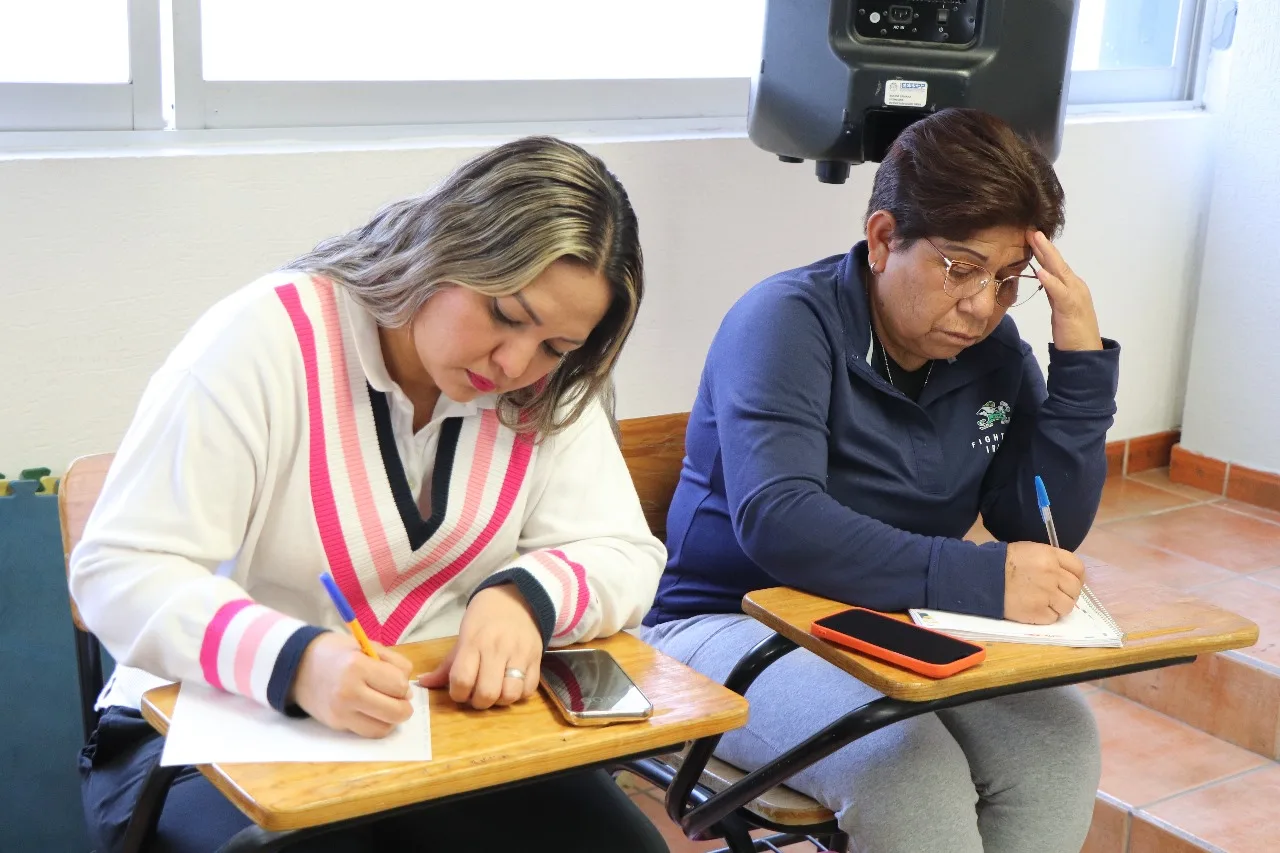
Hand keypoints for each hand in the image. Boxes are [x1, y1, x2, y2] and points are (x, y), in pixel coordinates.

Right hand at [289, 633, 414, 737]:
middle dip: (404, 705)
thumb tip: (408, 691)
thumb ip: (394, 664)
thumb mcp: (368, 646)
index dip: (404, 683)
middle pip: (395, 712)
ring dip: (391, 718)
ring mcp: (341, 713)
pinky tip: (373, 711)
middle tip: (399, 697)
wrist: (299, 666)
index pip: (399, 686)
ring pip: (383, 728)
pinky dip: (377, 724)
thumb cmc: (338, 652)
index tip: (396, 678)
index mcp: (357, 667)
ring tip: (386, 704)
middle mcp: (348, 693)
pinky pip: (368, 732)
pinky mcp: (337, 725)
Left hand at [419, 584, 542, 708]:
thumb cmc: (485, 617)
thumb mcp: (463, 636)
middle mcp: (497, 649)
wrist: (518, 597)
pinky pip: (529, 689)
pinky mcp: (537, 658)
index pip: (462, 680)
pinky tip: (511, 685)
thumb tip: (423, 684)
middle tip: (477, 695)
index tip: (459, 691)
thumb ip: (447, 665)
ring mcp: (519, 654)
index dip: (458, 694)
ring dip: (500, 701)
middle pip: (487, 693)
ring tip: (496, 691)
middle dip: (478, 702)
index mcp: (474, 642)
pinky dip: (519, 694)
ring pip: (510, 694)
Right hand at [1004, 541, 1085, 623]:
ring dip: (1059, 606)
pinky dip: (1046, 615)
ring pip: (1067, 606)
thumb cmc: (1004, 562)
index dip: (1077, 577)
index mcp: (1050, 556)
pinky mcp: (1037, 612)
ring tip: (1046, 604)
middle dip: (1068, 593)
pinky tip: (1035, 609)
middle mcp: (1052, 574)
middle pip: (1075, 589)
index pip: (1078, 568)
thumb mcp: (1030, 551)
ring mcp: (1046, 594)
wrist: (983, 576)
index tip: (1070, 583)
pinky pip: (1053, 618)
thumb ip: (1051, 560)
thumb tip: (1065, 575)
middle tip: (1056, 595)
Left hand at [1028, 230, 1102, 351]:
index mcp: (1072, 286)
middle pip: (1058, 262)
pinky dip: (1050, 280)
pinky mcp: (1070, 308)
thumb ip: (1053, 292)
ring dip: (1047, 255)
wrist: (1085, 353)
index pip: (1056, 264)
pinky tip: (1040, 270)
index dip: (1044, 250)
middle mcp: (1075, 286)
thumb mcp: (1060, 307)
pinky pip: (1059, 291)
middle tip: (1030, 229)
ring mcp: (1075, 295)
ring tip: (1035, 239)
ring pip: (1059, 271)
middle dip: (1044, 245)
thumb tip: (1042, 279)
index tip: (1031, 236)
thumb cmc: (1072, 332)